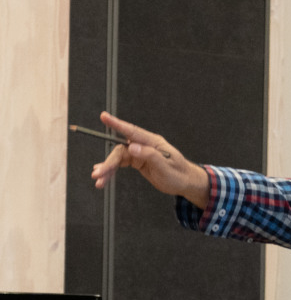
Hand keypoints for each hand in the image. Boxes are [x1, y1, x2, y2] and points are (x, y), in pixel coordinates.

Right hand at [90, 111, 209, 208]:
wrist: (185, 183)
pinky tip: (104, 179)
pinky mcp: (138, 161)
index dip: (117, 124)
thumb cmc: (178, 174)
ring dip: (107, 169)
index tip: (104, 116)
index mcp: (153, 142)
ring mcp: (140, 153)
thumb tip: (131, 147)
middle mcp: (145, 145)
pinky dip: (112, 171)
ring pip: (118, 158)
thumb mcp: (166, 167)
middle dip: (108, 162)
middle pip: (121, 150)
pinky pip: (121, 164)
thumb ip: (150, 156)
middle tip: (97, 174)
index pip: (132, 131)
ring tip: (98, 181)